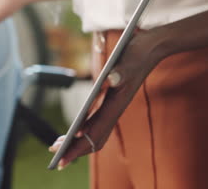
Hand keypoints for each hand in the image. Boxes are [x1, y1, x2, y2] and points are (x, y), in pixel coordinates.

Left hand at [49, 27, 168, 168]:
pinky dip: (83, 130)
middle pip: (94, 138)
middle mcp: (115, 109)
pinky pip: (96, 122)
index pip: (95, 132)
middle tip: (55, 159)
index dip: (79, 145)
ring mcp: (114, 107)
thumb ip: (120, 71)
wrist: (151, 48)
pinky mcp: (112, 101)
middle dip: (75, 150)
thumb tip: (111, 78)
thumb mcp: (128, 60)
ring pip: (95, 132)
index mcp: (117, 104)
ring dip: (78, 143)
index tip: (63, 153)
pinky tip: (74, 132)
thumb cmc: (138, 53)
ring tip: (59, 147)